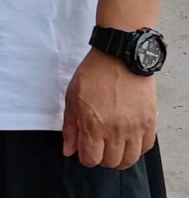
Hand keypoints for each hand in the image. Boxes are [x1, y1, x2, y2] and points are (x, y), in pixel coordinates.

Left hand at [62, 49, 156, 169]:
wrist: (120, 54)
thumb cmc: (95, 71)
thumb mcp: (73, 96)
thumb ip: (70, 126)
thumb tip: (68, 150)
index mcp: (93, 124)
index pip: (90, 159)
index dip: (86, 156)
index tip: (86, 148)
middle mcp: (114, 130)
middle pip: (110, 162)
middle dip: (102, 157)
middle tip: (100, 145)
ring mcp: (134, 127)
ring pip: (129, 160)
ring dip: (120, 157)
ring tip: (115, 145)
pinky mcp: (149, 122)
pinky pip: (146, 148)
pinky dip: (137, 148)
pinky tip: (130, 138)